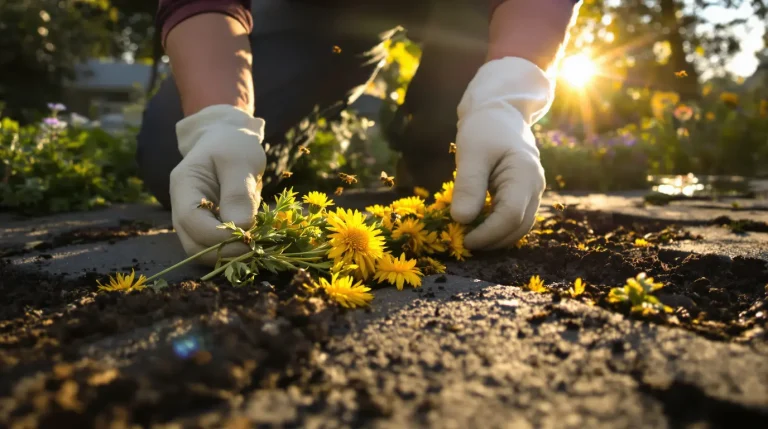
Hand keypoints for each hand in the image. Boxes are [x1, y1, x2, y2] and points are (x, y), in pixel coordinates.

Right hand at [170, 105, 265, 264]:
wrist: (230, 141)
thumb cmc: (234, 145)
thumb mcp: (241, 161)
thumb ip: (238, 194)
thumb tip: (241, 228)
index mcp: (184, 184)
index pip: (190, 219)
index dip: (217, 235)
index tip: (247, 236)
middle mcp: (181, 205)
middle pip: (192, 243)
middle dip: (223, 251)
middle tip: (255, 248)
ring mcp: (193, 219)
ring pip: (203, 250)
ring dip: (229, 254)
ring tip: (256, 245)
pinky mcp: (208, 226)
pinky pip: (216, 246)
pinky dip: (233, 249)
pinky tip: (253, 241)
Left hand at [450, 57, 552, 249]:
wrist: (499, 112)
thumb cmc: (484, 128)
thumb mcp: (471, 152)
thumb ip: (469, 185)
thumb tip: (461, 220)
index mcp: (525, 174)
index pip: (510, 216)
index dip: (488, 233)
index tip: (464, 240)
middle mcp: (535, 186)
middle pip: (518, 227)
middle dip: (491, 240)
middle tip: (462, 243)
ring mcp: (532, 192)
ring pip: (519, 227)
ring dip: (495, 238)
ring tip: (468, 238)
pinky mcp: (524, 195)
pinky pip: (515, 219)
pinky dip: (498, 229)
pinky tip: (477, 228)